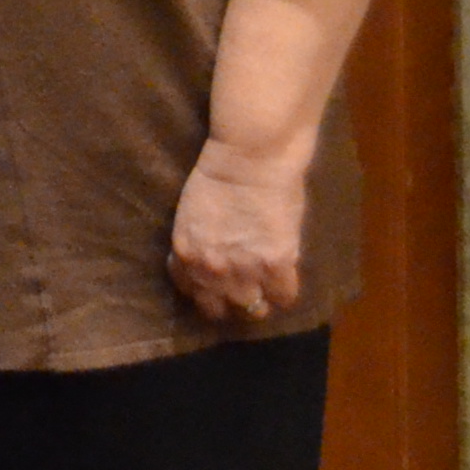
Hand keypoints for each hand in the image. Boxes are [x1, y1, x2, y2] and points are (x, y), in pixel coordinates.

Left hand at [169, 130, 315, 323]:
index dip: (205, 293)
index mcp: (184, 254)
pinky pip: (284, 297)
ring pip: (252, 310)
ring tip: (266, 292)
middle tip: (243, 294)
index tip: (215, 290)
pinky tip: (285, 282)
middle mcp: (209, 269)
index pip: (190, 292)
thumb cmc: (216, 177)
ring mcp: (243, 270)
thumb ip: (196, 244)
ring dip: (260, 303)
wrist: (248, 160)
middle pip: (218, 309)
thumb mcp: (190, 216)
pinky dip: (285, 293)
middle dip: (229, 304)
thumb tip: (207, 263)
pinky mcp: (277, 264)